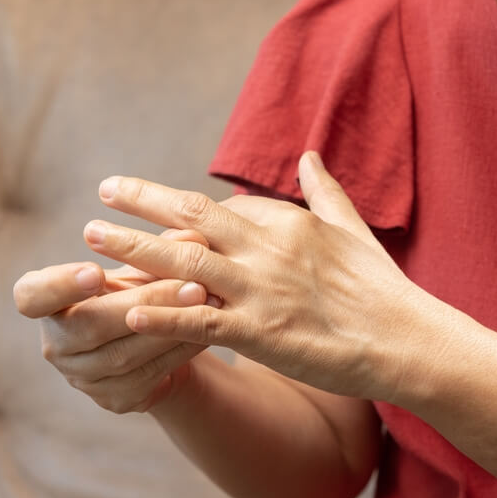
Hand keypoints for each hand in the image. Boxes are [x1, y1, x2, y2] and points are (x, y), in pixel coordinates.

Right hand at [14, 229, 218, 413]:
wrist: (149, 345)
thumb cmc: (134, 292)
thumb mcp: (139, 267)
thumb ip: (156, 251)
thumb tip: (193, 236)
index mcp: (42, 303)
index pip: (31, 297)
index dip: (59, 286)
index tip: (95, 271)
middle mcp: (55, 346)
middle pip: (90, 326)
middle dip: (144, 301)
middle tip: (191, 283)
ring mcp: (82, 378)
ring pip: (125, 354)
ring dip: (170, 325)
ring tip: (207, 299)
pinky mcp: (114, 400)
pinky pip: (149, 374)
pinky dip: (180, 349)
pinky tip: (208, 328)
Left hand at [83, 152, 445, 400]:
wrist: (406, 342)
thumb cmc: (380, 289)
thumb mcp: (353, 228)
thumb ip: (323, 191)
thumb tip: (307, 156)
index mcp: (286, 224)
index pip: (222, 209)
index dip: (183, 213)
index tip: (150, 208)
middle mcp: (267, 249)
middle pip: (191, 217)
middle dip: (141, 203)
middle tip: (102, 193)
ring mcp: (261, 291)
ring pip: (183, 263)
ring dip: (132, 249)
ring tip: (90, 237)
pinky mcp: (260, 334)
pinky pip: (199, 321)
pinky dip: (160, 316)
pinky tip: (125, 313)